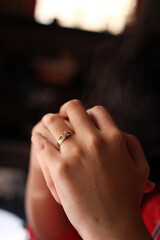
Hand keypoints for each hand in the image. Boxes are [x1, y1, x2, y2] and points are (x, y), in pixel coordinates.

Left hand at [31, 100, 153, 239]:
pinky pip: (41, 144)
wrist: (113, 226)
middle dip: (66, 110)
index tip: (82, 119)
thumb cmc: (127, 196)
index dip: (88, 113)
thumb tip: (118, 130)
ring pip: (53, 121)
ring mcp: (75, 154)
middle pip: (73, 108)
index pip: (97, 111)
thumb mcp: (140, 166)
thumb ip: (131, 143)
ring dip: (49, 121)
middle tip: (62, 116)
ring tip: (48, 125)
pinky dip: (38, 139)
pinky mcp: (59, 169)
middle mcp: (95, 141)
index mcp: (115, 138)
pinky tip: (38, 140)